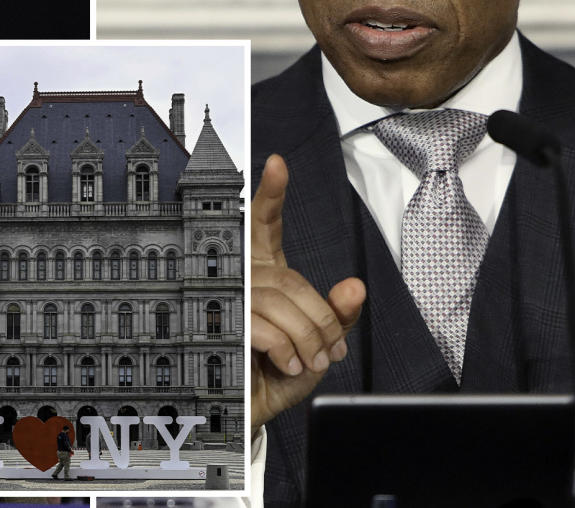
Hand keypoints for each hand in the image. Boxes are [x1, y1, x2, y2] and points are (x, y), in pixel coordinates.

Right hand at [250, 154, 365, 430]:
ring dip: (307, 338)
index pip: (266, 225)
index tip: (277, 163)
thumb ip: (338, 314)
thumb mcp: (320, 344)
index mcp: (266, 272)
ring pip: (281, 300)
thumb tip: (355, 286)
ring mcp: (227, 301)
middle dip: (320, 316)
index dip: (272, 193)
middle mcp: (243, 279)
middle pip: (291, 278)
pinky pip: (264, 325)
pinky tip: (289, 362)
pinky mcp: (219, 327)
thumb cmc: (281, 375)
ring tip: (310, 361)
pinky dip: (287, 347)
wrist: (255, 411)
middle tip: (331, 349)